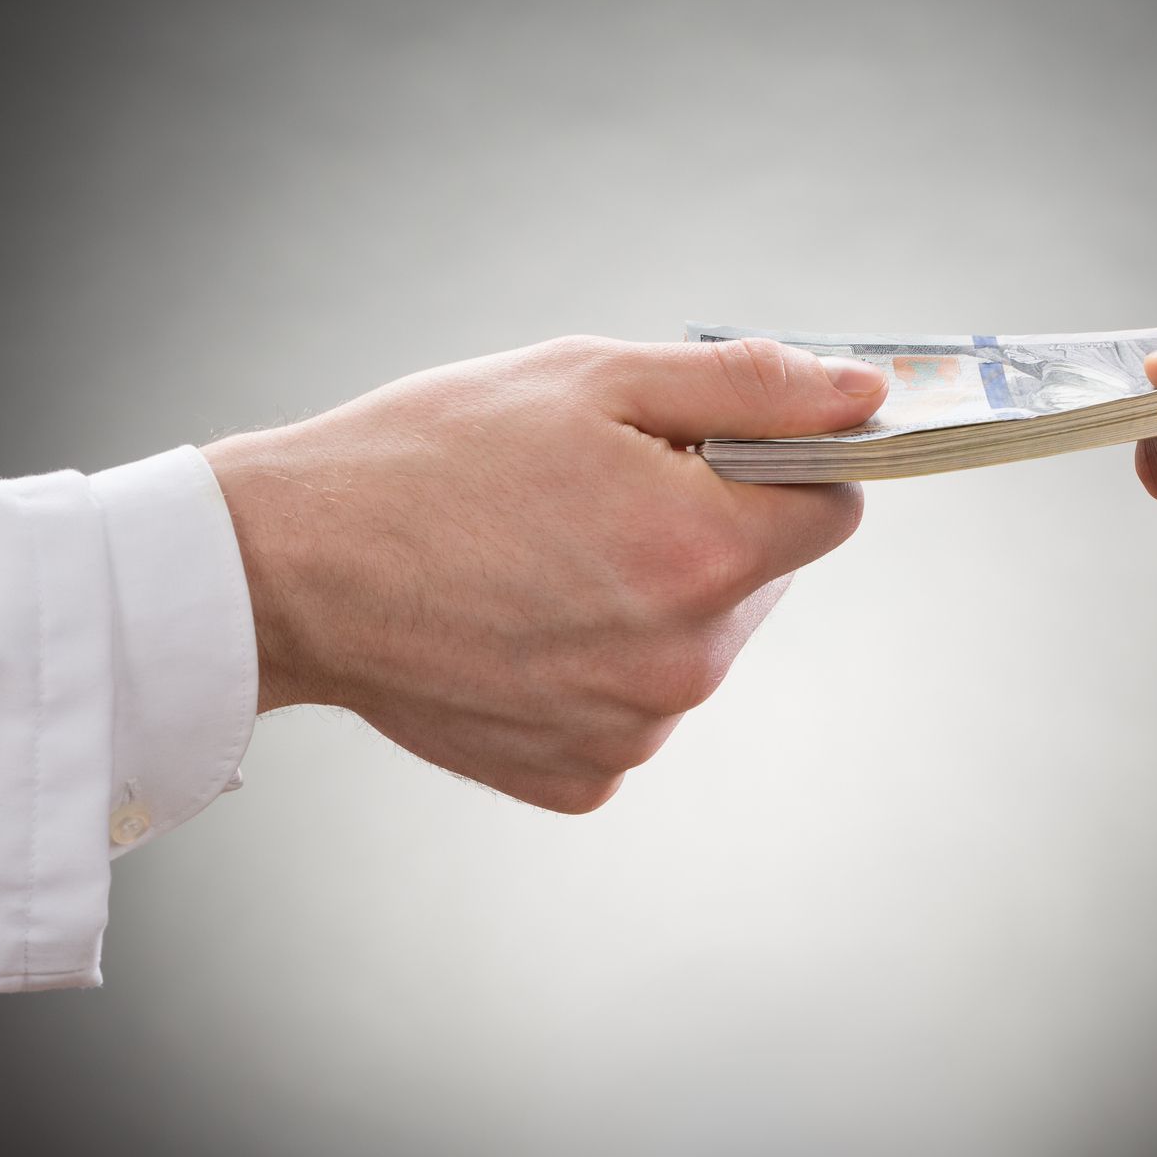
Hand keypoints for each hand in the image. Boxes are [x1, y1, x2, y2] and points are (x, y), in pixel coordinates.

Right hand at [202, 336, 886, 812]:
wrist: (290, 569)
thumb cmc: (433, 456)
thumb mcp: (595, 378)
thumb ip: (751, 387)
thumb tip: (866, 395)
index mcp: (705, 551)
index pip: (833, 504)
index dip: (781, 463)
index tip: (710, 448)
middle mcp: (686, 660)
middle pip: (763, 579)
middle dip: (710, 528)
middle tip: (597, 494)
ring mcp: (635, 730)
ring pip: (699, 644)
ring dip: (654, 598)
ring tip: (545, 557)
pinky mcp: (583, 778)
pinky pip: (635, 707)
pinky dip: (600, 665)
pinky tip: (523, 624)